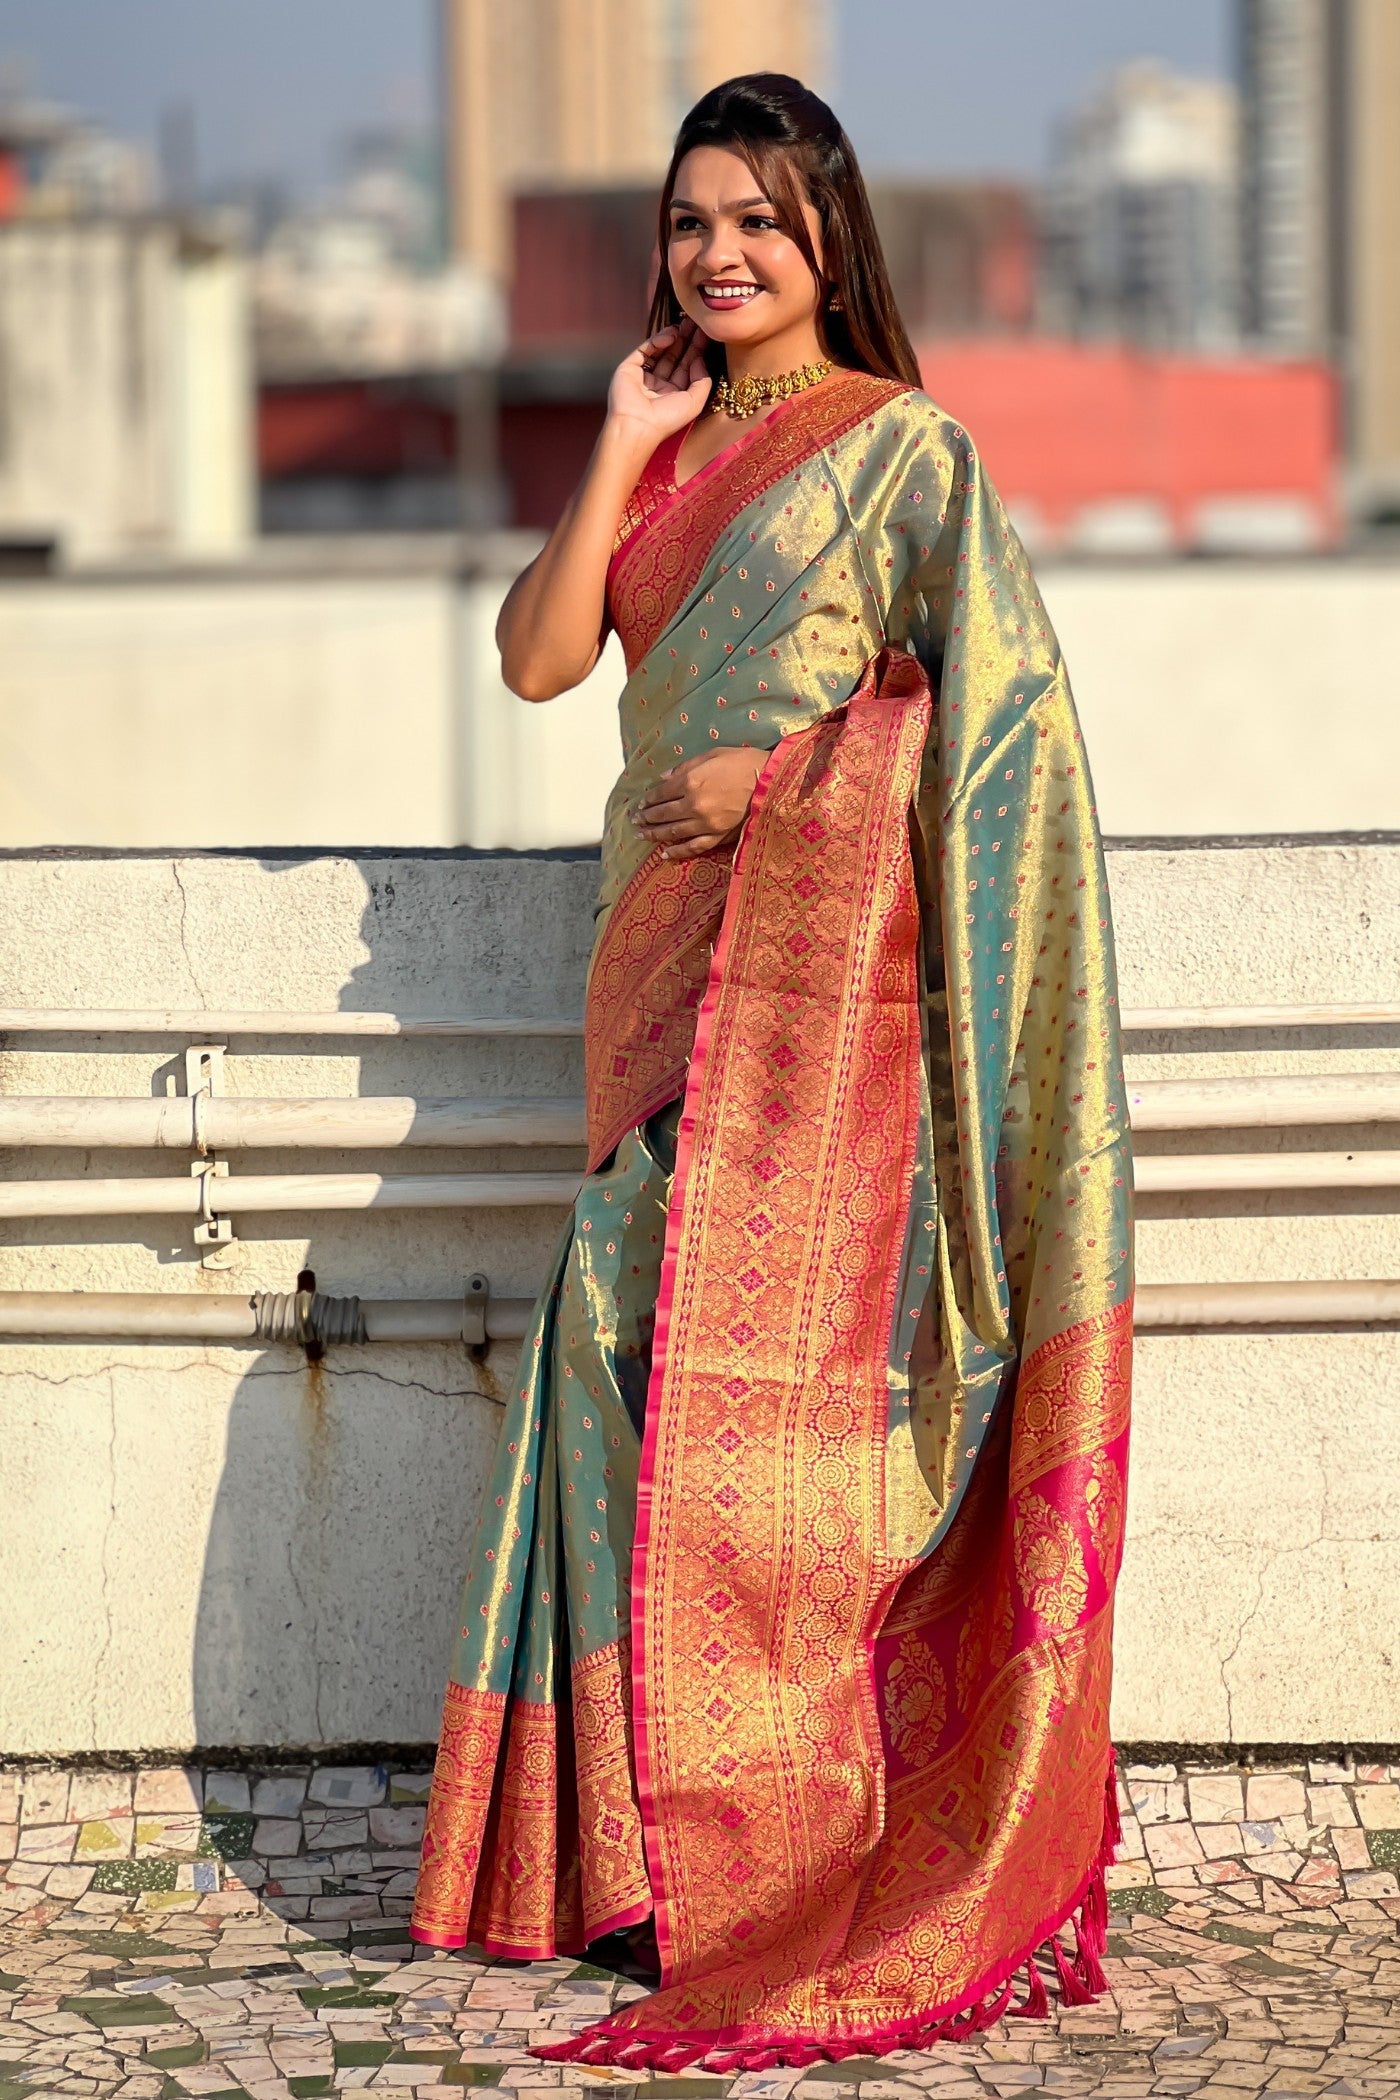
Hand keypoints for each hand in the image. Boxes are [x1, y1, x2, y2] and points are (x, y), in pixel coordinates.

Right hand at [607, 318, 712, 447]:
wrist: (637, 425)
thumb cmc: (667, 419)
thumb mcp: (696, 402)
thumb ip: (703, 379)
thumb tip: (699, 357)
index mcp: (675, 394)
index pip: (687, 367)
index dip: (697, 350)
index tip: (707, 333)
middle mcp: (659, 384)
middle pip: (675, 356)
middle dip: (686, 339)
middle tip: (696, 321)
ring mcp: (644, 375)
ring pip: (661, 350)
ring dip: (674, 336)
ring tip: (686, 322)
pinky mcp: (630, 368)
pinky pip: (646, 350)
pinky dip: (658, 341)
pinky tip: (671, 335)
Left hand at [633, 747, 766, 860]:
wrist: (771, 781)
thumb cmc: (743, 762)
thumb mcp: (712, 755)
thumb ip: (685, 767)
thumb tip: (664, 778)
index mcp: (690, 782)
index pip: (661, 793)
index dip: (648, 799)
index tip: (640, 803)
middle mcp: (693, 805)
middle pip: (663, 814)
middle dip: (646, 817)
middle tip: (635, 820)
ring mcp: (705, 823)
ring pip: (673, 832)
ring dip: (654, 834)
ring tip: (641, 836)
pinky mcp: (718, 836)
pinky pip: (693, 847)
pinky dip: (677, 852)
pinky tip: (664, 854)